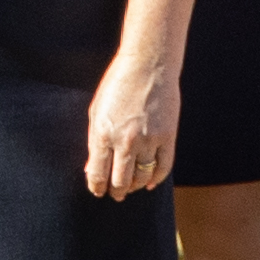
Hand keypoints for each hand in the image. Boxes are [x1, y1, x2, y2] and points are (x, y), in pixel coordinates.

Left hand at [80, 48, 181, 203]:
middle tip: (115, 195)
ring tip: (130, 187)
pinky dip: (156, 179)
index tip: (98, 191)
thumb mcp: (97, 111)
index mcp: (102, 133)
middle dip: (116, 192)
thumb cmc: (118, 85)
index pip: (97, 173)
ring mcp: (148, 140)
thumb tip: (91, 169)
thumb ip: (94, 142)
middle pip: (120, 181)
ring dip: (134, 186)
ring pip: (141, 178)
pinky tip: (149, 182)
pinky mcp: (168, 136)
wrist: (149, 64)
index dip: (97, 187)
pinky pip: (163, 168)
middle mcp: (125, 140)